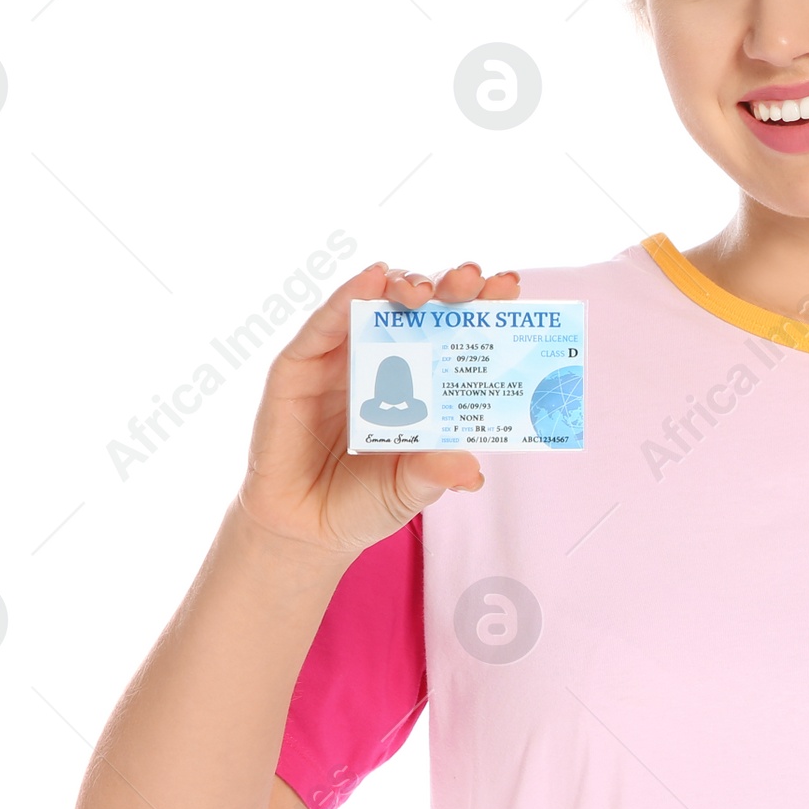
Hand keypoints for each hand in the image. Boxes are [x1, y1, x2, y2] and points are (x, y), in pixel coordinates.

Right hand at [234, 260, 520, 557]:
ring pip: (377, 302)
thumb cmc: (366, 501)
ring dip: (404, 284)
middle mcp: (387, 359)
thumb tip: (472, 472)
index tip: (510, 286)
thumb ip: (435, 474)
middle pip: (425, 306)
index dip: (484, 304)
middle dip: (451, 286)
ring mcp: (343, 357)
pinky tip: (370, 279)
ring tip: (425, 290)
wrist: (305, 529)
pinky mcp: (299, 364)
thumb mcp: (410, 490)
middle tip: (472, 279)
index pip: (461, 329)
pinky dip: (347, 296)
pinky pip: (325, 323)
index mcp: (427, 381)